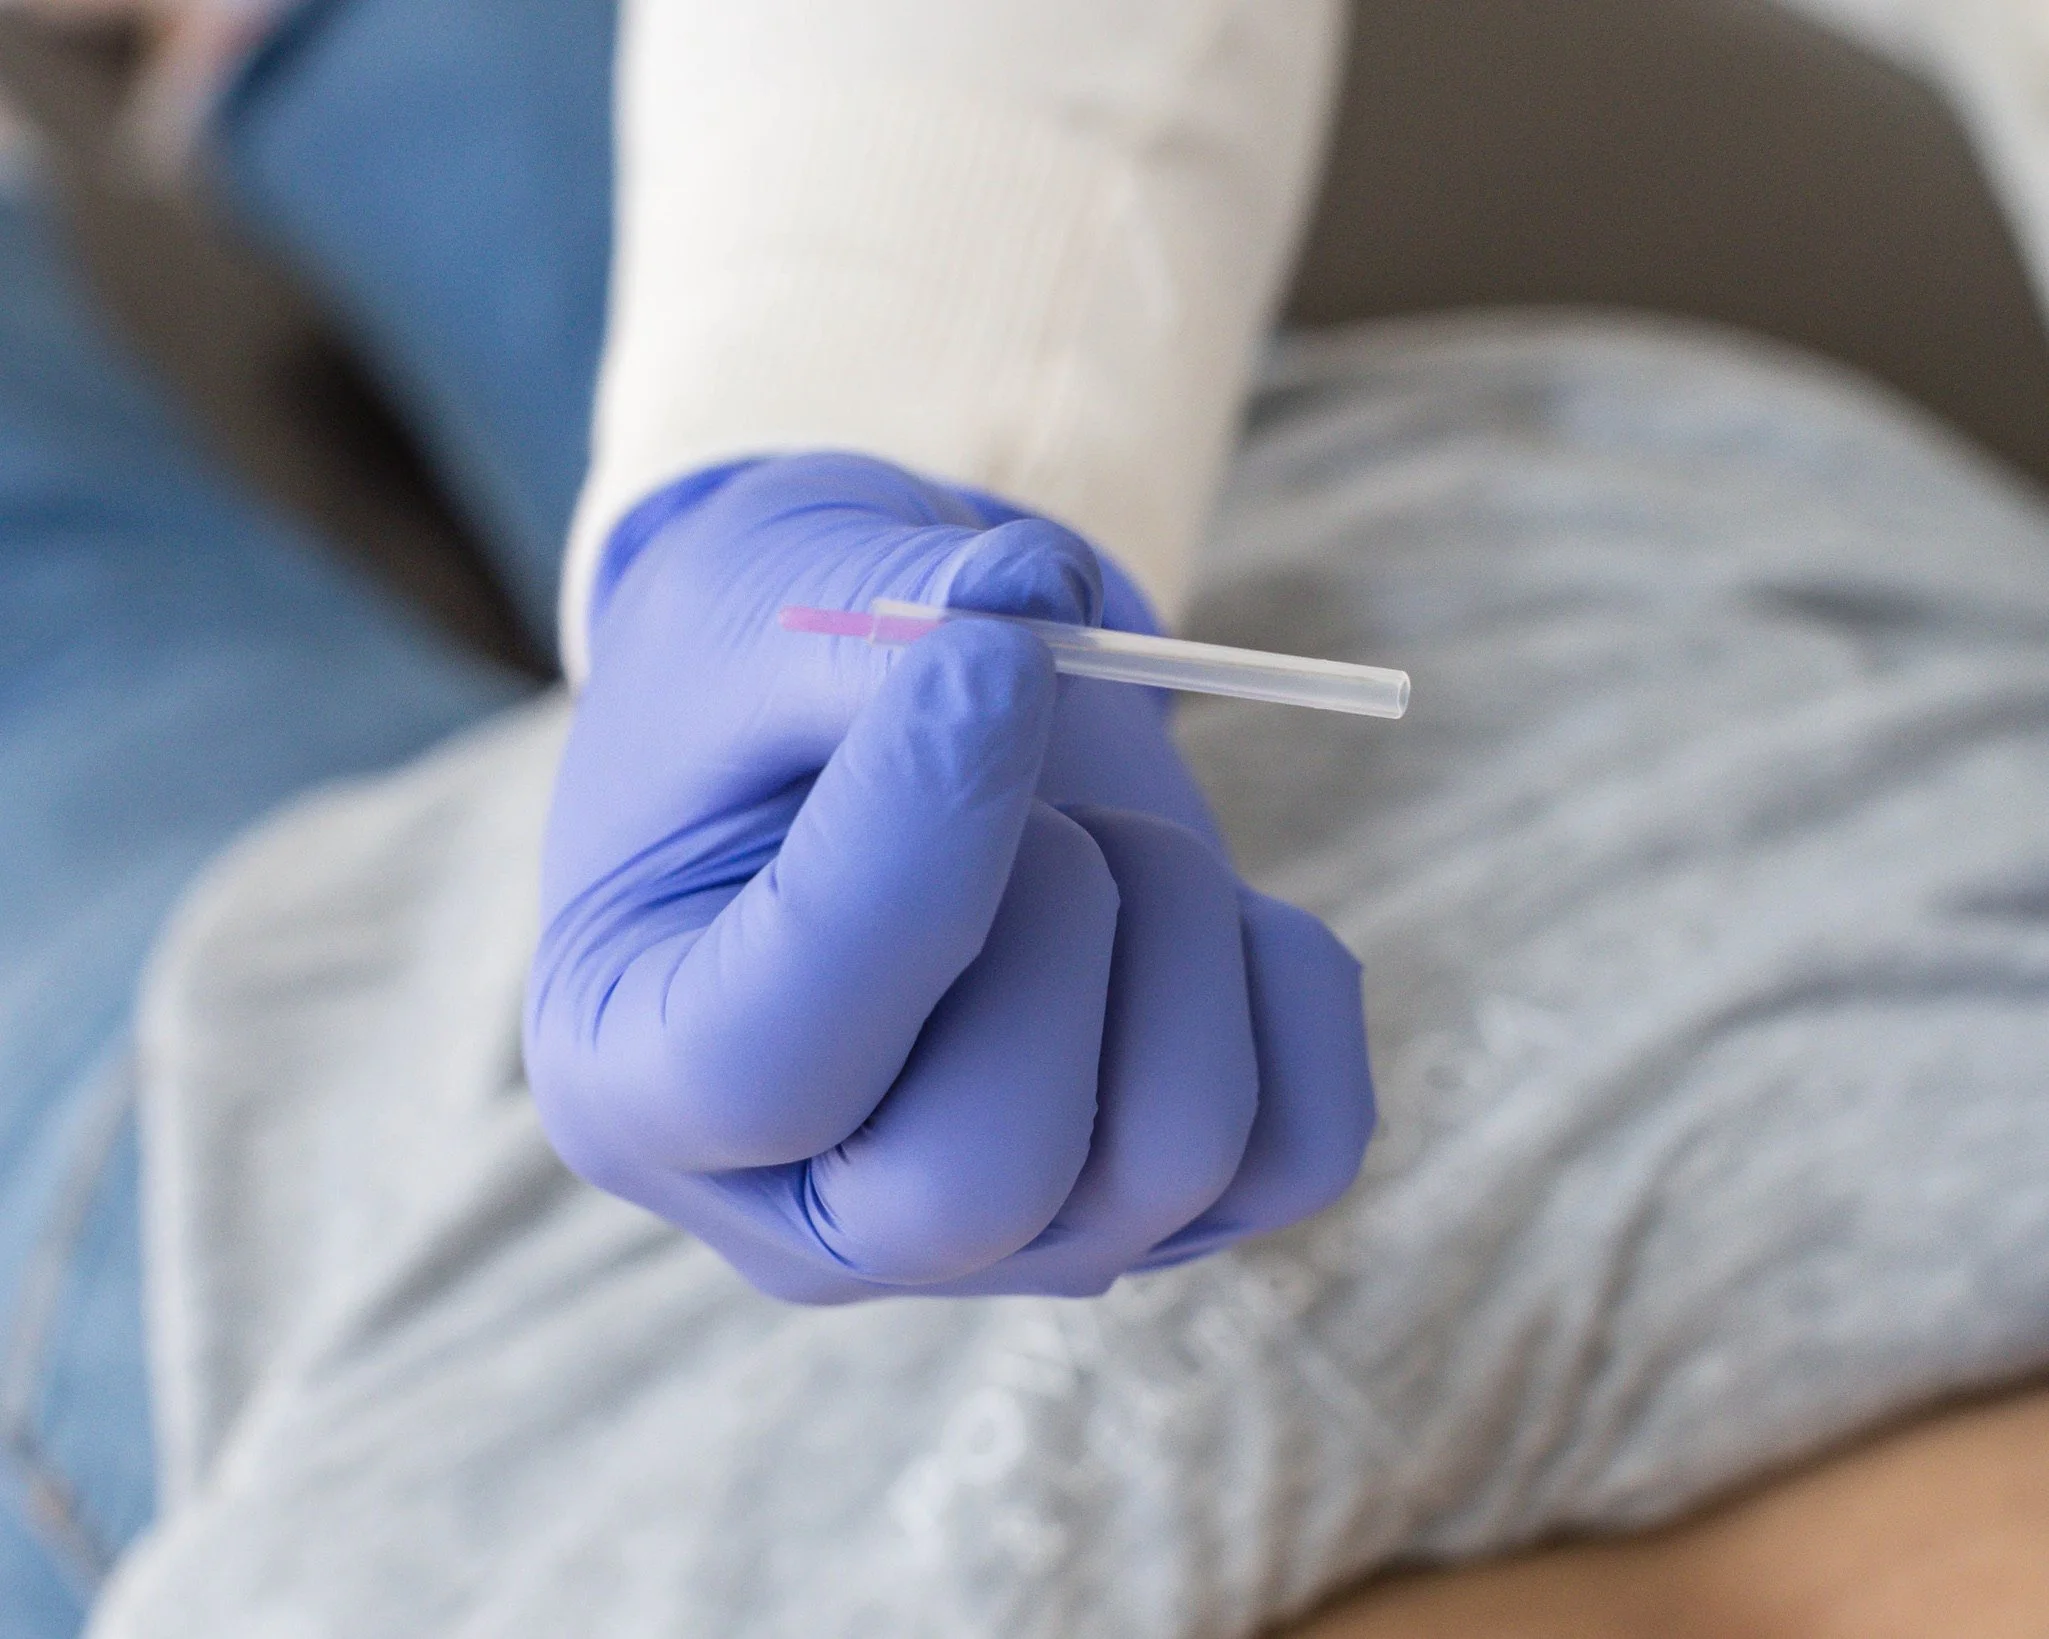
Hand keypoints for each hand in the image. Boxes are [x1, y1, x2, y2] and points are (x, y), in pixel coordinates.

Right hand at [525, 452, 1371, 1300]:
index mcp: (633, 1074)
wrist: (851, 735)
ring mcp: (995, 1235)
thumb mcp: (765, 597)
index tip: (990, 664)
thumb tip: (1036, 610)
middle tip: (1032, 766)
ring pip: (1174, 1154)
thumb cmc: (767, 674)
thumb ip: (876, 607)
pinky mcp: (1153, 1197)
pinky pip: (1303, 1140)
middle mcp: (806, 1208)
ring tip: (1095, 820)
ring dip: (1178, 919)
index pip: (772, 1063)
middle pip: (982, 1174)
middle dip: (1058, 916)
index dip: (907, 862)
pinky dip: (1289, 981)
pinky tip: (1195, 900)